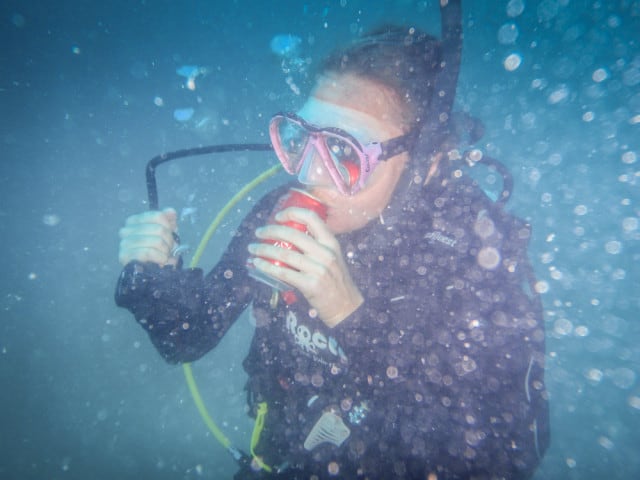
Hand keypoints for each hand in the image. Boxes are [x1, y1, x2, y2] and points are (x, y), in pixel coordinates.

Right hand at [118, 208, 178, 266]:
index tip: (170, 236)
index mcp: (133, 221)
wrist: (148, 275)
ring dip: (165, 251)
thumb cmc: (156, 252)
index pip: (158, 216)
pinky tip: (160, 262)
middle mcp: (125, 230)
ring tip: (164, 257)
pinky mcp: (125, 257)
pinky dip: (160, 258)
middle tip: (168, 250)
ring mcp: (124, 244)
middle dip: (169, 241)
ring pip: (156, 241)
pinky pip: (149, 252)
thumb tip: (170, 211)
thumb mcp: (165, 235)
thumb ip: (168, 222)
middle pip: (159, 229)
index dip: (169, 227)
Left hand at [248, 207, 363, 327]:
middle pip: (293, 234)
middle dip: (271, 231)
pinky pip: (283, 273)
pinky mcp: (310, 285)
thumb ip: (316, 246)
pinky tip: (257, 264)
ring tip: (252, 249)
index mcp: (331, 242)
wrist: (346, 306)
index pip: (311, 218)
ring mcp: (319, 269)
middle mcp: (326, 253)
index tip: (277, 216)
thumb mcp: (333, 257)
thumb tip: (288, 235)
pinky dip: (267, 267)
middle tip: (258, 232)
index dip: (292, 213)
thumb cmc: (335, 280)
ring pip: (284, 254)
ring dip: (263, 250)